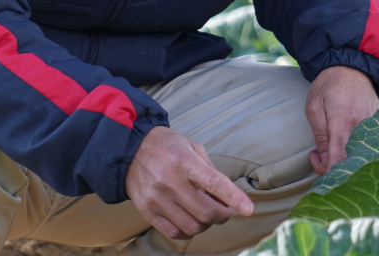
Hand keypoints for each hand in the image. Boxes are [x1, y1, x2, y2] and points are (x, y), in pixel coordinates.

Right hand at [126, 125, 253, 239]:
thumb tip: (227, 197)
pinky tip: (191, 221)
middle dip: (222, 215)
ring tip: (206, 214)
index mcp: (184, 161)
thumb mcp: (192, 147)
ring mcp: (156, 198)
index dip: (234, 198)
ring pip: (192, 227)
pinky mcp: (147, 211)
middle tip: (225, 210)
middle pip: (206, 212)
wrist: (130, 149)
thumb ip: (210, 171)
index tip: (248, 209)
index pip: (214, 183)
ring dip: (206, 225)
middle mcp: (169, 181)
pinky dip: (189, 232)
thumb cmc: (167, 146)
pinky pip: (174, 233)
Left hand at [306, 66, 378, 175]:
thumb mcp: (314, 107)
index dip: (329, 170)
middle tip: (318, 154)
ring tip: (330, 143)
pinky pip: (368, 142)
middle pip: (351, 159)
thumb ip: (320, 135)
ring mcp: (373, 125)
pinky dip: (355, 146)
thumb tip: (325, 159)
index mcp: (342, 121)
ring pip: (360, 152)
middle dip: (334, 164)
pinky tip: (344, 138)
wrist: (353, 66)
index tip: (318, 163)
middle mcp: (361, 125)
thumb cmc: (328, 85)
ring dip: (345, 155)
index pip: (340, 158)